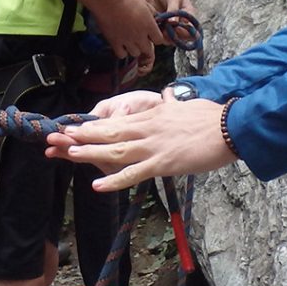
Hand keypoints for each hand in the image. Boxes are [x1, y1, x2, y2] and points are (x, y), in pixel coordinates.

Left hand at [45, 93, 236, 190]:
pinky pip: (134, 173)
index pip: (115, 121)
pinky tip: (98, 186)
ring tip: (68, 155)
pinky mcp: (164, 162)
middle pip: (108, 132)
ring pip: (115, 150)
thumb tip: (165, 100)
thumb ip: (169, 106)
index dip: (91, 125)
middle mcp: (147, 128)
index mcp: (151, 115)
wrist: (229, 126)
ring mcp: (154, 145)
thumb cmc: (210, 117)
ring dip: (90, 153)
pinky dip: (115, 180)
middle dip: (81, 136)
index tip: (72, 127)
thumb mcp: (184, 107)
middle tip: (57, 138)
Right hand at [86, 0, 162, 66]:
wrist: (107, 1)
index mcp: (149, 25)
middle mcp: (140, 36)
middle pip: (148, 50)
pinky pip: (122, 55)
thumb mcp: (143, 3)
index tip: (152, 35)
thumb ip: (152, 12)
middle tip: (141, 39)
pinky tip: (121, 44)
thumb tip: (156, 17)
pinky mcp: (115, 43)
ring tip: (131, 41)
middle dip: (146, 45)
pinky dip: (122, 51)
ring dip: (135, 48)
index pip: (159, 40)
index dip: (156, 38)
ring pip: (136, 53)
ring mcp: (127, 41)